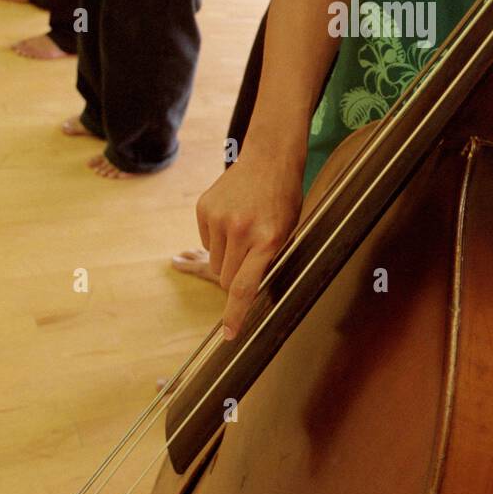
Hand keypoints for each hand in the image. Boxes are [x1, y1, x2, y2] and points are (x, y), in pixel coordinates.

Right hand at [196, 138, 304, 340]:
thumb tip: (249, 295)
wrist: (269, 158)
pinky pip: (206, 242)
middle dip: (234, 279)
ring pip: (214, 262)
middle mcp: (241, 230)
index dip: (236, 314)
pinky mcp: (204, 208)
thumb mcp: (288, 232)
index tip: (229, 334)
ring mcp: (219, 218)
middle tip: (250, 260)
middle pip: (226, 279)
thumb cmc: (284, 200)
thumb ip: (269, 262)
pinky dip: (217, 239)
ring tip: (244, 233)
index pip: (244, 287)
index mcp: (267, 240)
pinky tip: (233, 219)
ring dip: (227, 258)